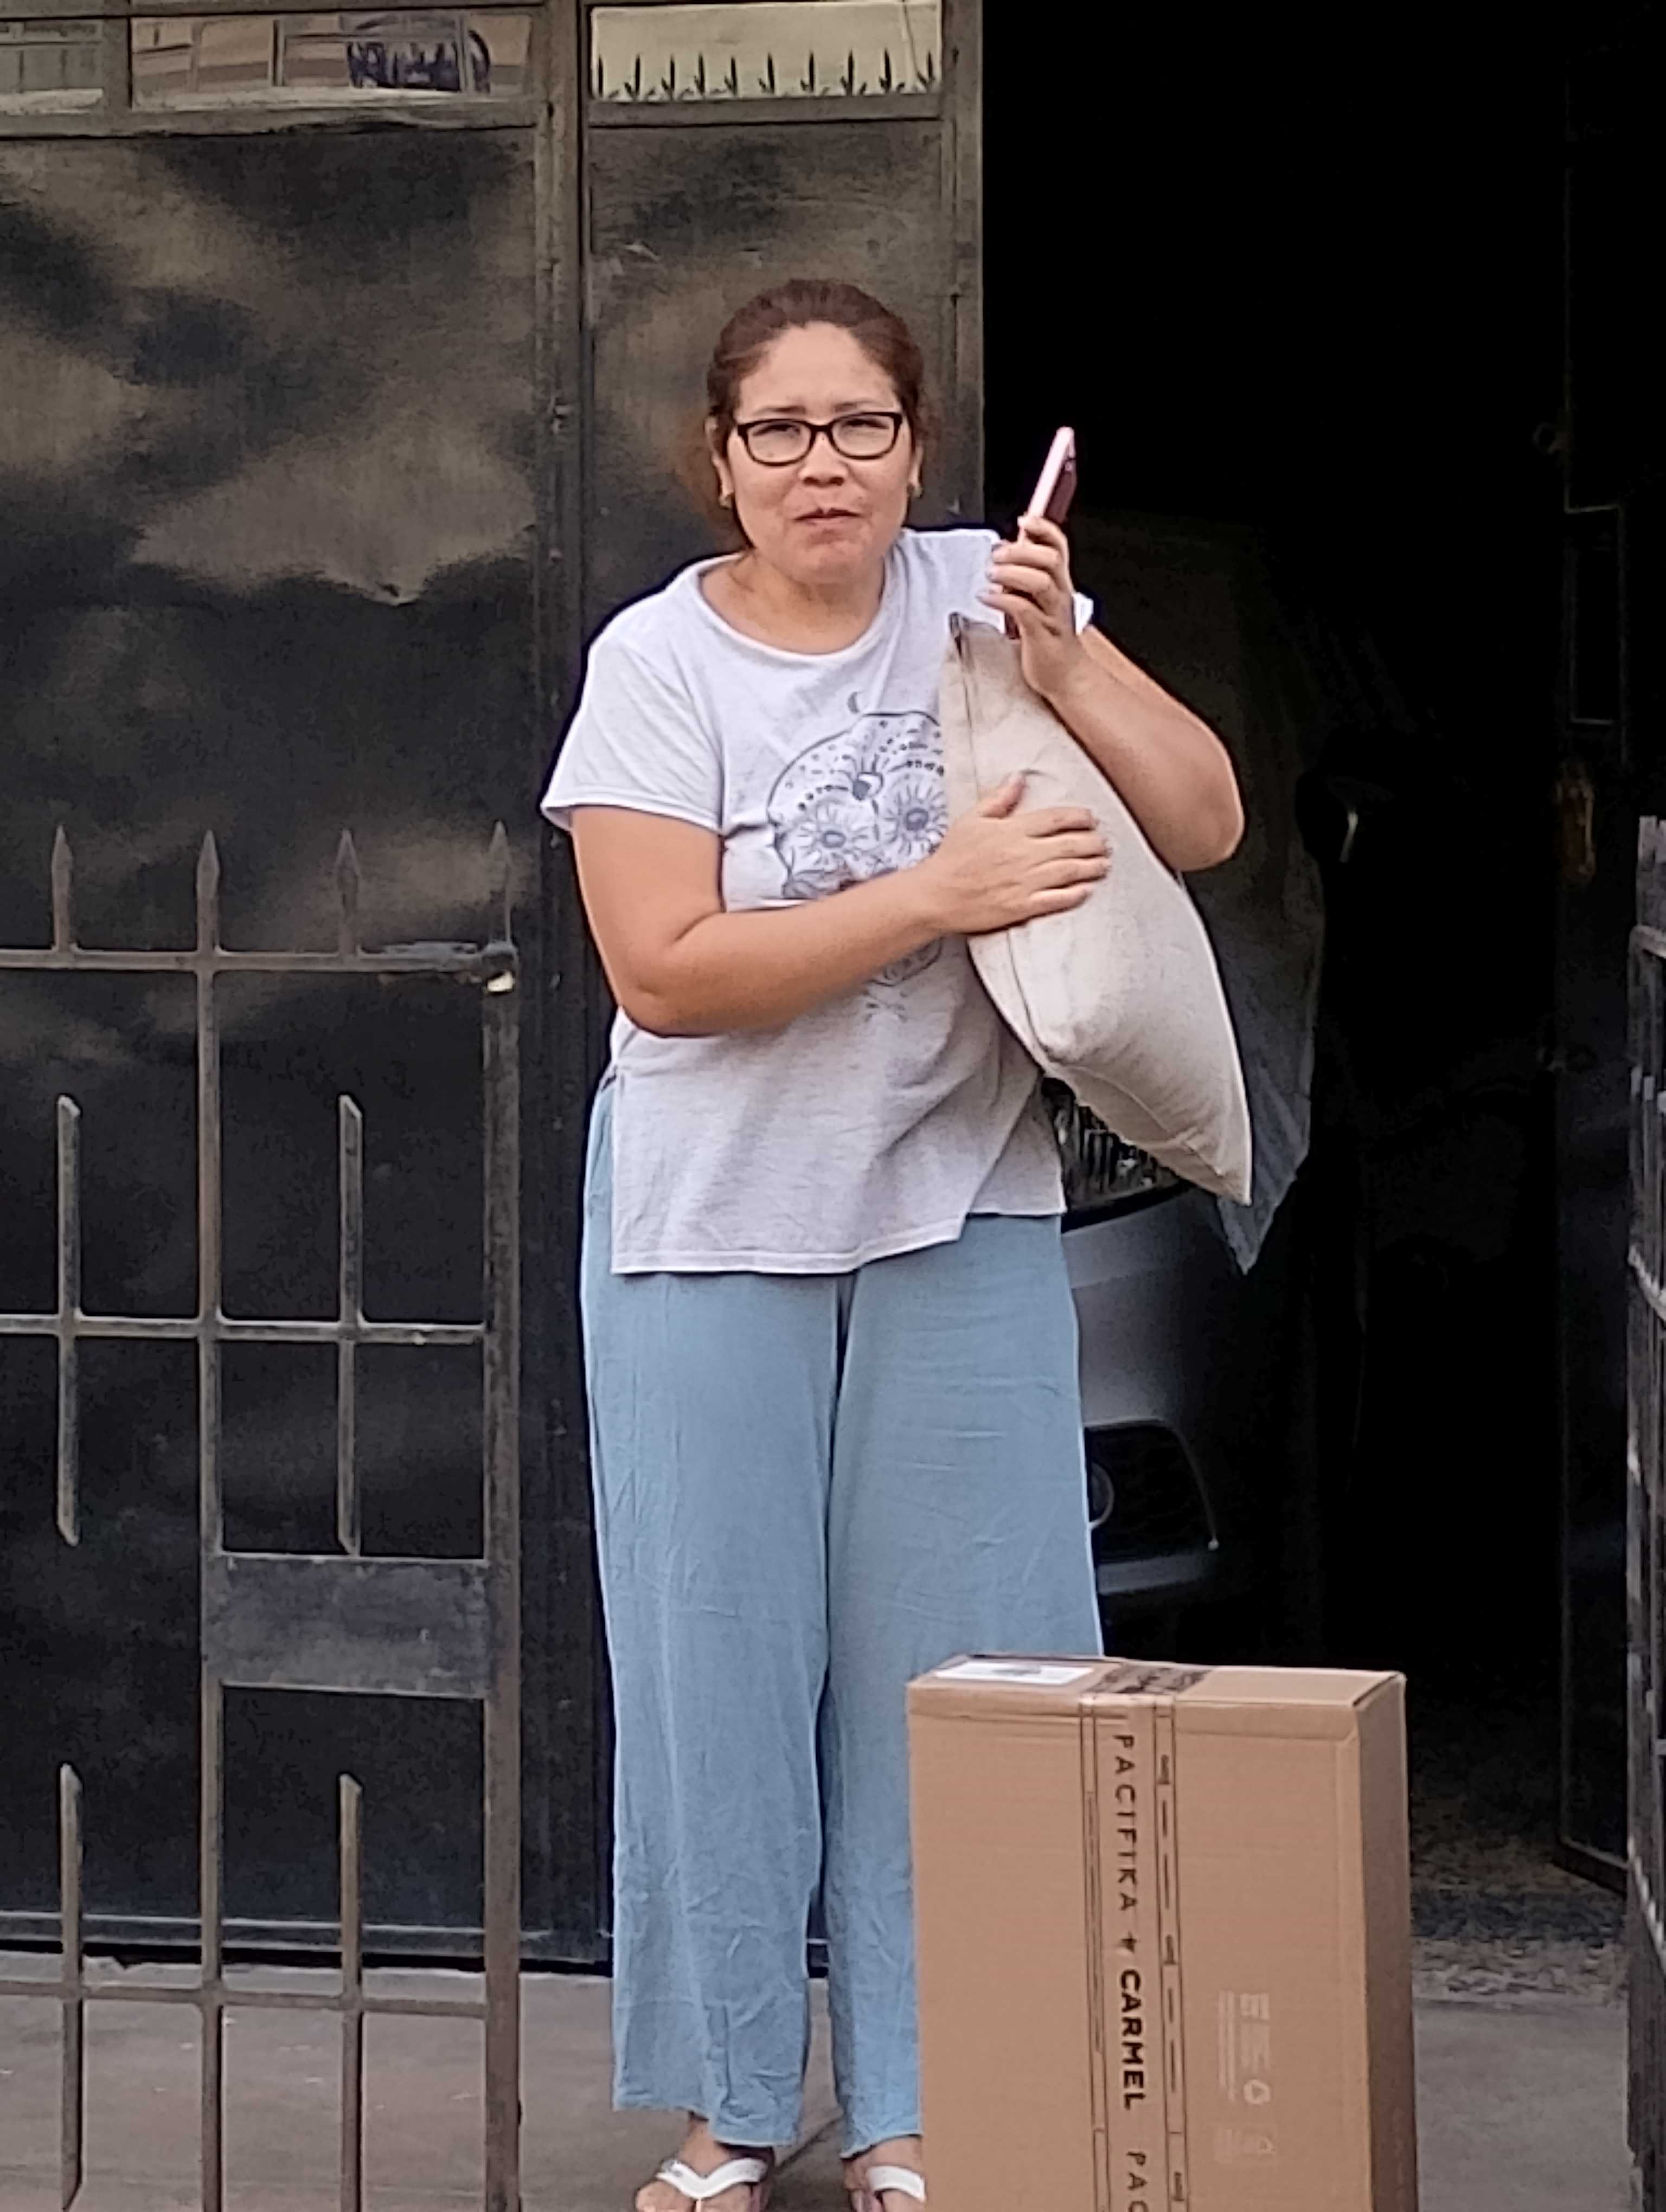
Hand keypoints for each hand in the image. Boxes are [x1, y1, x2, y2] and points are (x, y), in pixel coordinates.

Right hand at [914, 776, 1108, 936]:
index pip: (1057, 819)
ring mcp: (1025, 882)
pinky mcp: (1022, 907)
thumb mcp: (971, 819)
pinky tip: (1087, 890)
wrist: (935, 895)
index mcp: (1013, 830)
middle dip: (1093, 843)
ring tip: (1104, 864)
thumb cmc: (951, 857)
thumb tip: (1019, 777)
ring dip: (1091, 867)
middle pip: (1070, 845)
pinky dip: (1075, 894)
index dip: (1080, 818)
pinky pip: (1057, 900)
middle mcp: (1024, 854)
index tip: (1091, 819)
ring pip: (1069, 871)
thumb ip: (998, 798)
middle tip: (1105, 843)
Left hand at [979, 515, 1089, 702]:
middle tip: (997, 555)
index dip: (1044, 529)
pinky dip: (1002, 600)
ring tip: (991, 576)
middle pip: (1049, 560)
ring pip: (1040, 582)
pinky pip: (1023, 611)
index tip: (1024, 519)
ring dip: (1011, 573)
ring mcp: (1052, 615)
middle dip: (1021, 551)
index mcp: (1060, 584)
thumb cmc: (1047, 637)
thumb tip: (1005, 552)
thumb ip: (1025, 577)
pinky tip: (986, 597)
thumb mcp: (1038, 601)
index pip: (1058, 546)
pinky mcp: (1041, 635)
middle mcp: (1059, 595)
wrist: (1064, 676)